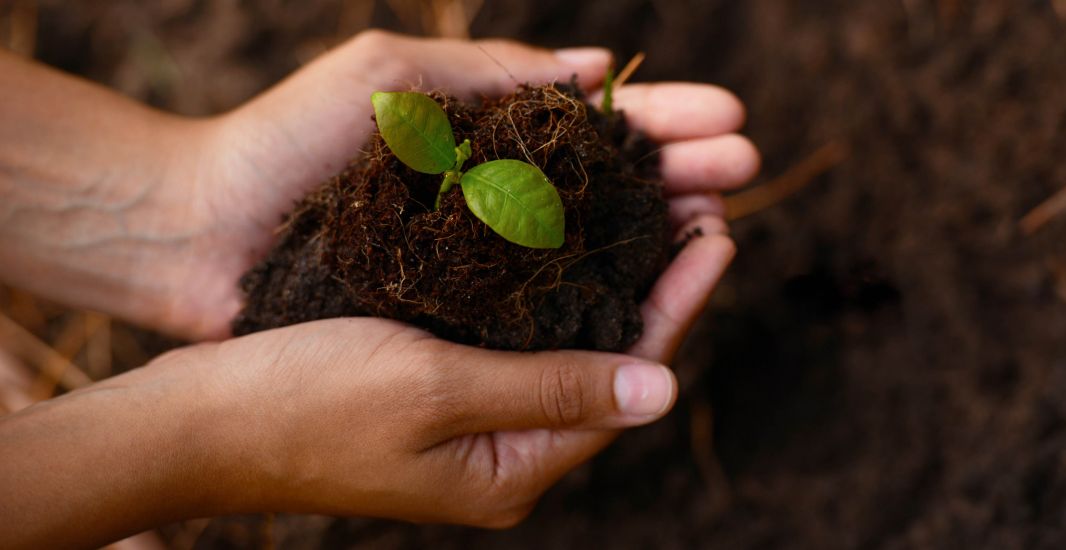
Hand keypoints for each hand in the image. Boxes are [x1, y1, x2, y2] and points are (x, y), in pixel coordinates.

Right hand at [0, 215, 732, 547]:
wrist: (196, 425)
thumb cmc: (305, 404)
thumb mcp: (437, 391)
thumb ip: (551, 390)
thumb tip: (665, 394)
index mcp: (514, 472)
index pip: (628, 382)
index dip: (678, 307)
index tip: (717, 236)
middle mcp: (505, 459)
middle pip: (608, 367)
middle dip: (656, 292)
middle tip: (696, 212)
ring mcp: (474, 432)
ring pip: (567, 351)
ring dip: (610, 287)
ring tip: (650, 219)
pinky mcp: (443, 402)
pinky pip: (520, 345)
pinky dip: (553, 295)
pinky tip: (569, 247)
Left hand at [164, 32, 757, 339]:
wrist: (197, 232)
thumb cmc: (284, 143)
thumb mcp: (391, 77)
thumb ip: (494, 73)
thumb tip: (598, 67)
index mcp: (487, 136)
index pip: (598, 128)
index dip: (667, 122)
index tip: (732, 119)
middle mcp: (497, 203)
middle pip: (613, 189)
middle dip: (685, 174)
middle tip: (749, 168)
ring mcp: (483, 266)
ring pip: (594, 251)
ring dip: (662, 236)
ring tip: (723, 223)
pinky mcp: (461, 322)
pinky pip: (546, 313)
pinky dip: (603, 302)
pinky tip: (652, 293)